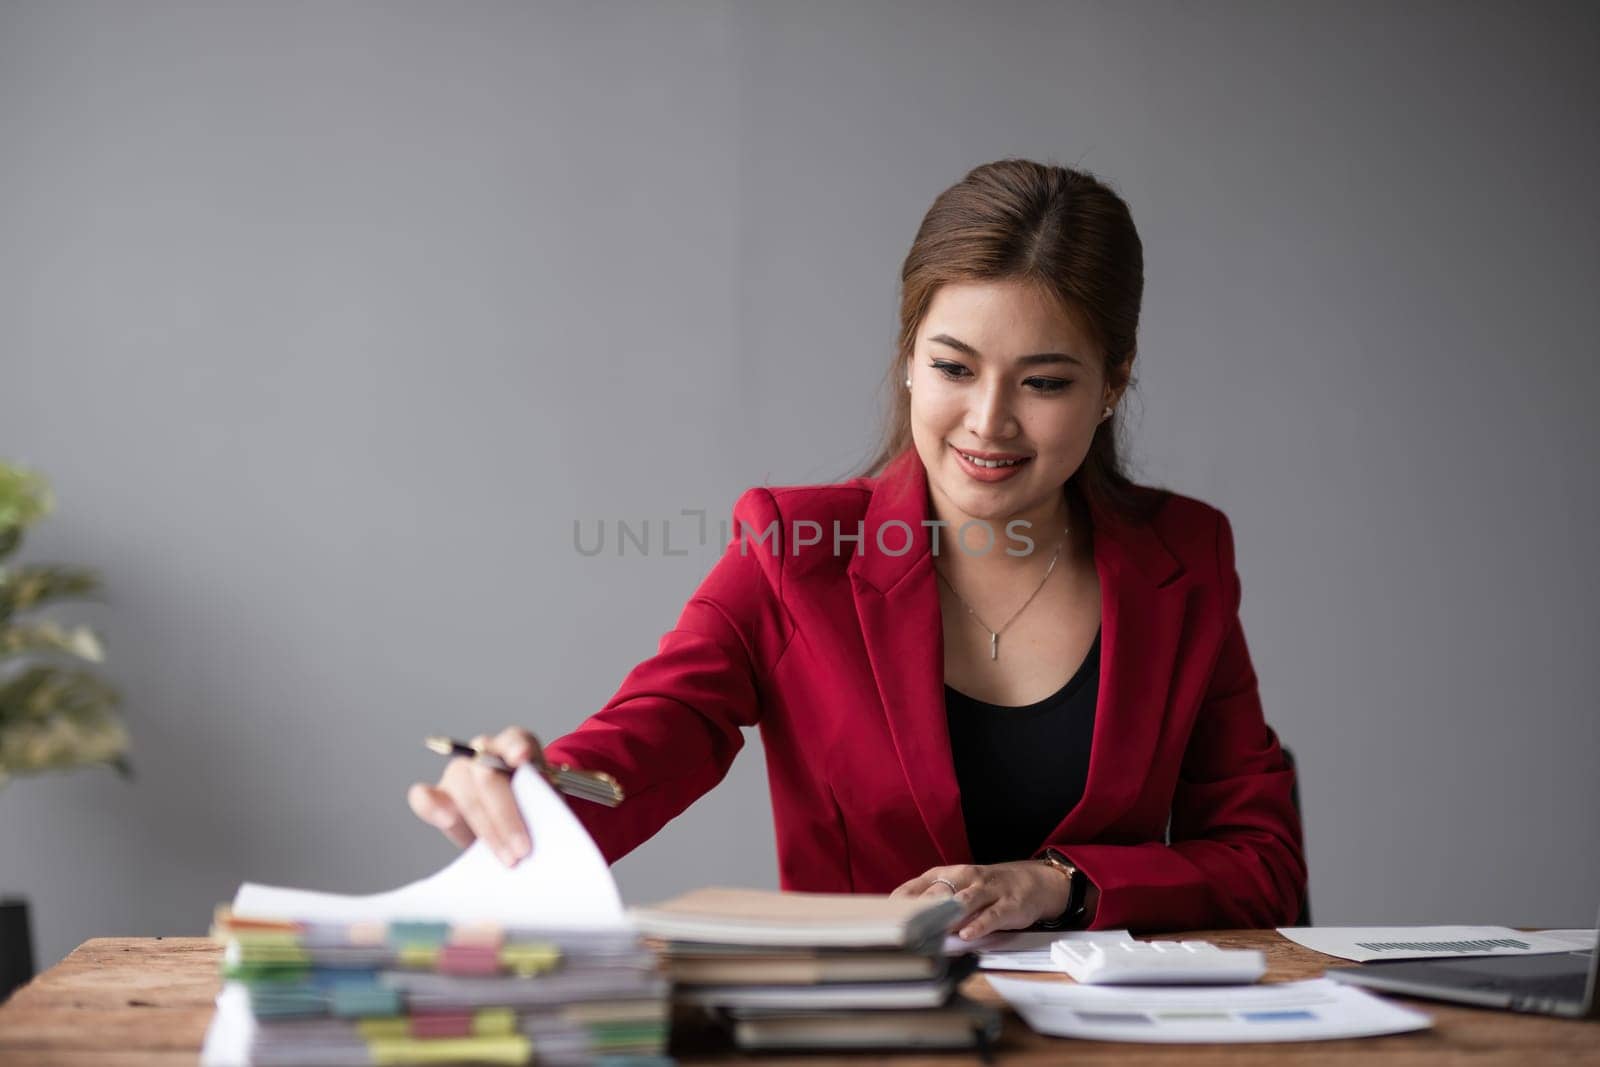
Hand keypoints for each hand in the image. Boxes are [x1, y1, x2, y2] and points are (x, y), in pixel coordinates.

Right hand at [407, 727, 546, 866]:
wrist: (512, 822)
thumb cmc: (533, 806)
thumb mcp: (548, 800)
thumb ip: (546, 802)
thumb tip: (548, 822)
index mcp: (515, 744)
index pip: (515, 739)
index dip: (517, 747)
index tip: (521, 758)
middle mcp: (483, 752)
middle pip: (489, 777)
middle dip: (506, 816)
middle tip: (522, 848)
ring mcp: (459, 772)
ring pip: (466, 795)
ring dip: (487, 829)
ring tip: (507, 857)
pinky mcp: (439, 794)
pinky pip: (423, 797)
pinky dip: (432, 807)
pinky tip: (447, 819)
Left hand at [890, 860, 1073, 940]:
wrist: (1036, 881)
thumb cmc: (988, 890)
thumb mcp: (959, 889)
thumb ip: (935, 904)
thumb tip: (904, 925)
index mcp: (948, 875)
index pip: (917, 886)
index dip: (899, 903)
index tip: (881, 920)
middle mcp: (965, 878)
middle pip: (937, 892)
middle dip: (919, 910)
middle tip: (901, 929)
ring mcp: (987, 890)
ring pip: (964, 901)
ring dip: (947, 916)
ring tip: (931, 932)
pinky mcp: (1008, 904)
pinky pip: (991, 915)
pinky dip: (978, 925)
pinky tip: (967, 935)